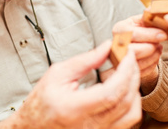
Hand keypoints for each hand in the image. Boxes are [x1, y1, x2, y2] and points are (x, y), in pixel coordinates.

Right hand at [0, 41, 141, 128]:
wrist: (33, 127)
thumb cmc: (42, 102)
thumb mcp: (58, 74)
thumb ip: (86, 60)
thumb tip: (108, 47)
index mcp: (72, 109)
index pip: (110, 92)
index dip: (125, 72)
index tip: (128, 55)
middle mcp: (88, 126)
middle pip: (125, 102)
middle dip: (132, 76)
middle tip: (130, 59)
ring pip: (131, 115)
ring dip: (134, 91)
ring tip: (127, 74)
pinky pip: (127, 123)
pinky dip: (131, 104)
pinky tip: (124, 91)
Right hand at [112, 15, 167, 93]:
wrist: (139, 46)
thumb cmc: (142, 31)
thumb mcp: (143, 21)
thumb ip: (148, 16)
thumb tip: (152, 9)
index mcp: (119, 29)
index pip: (132, 33)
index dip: (150, 35)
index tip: (164, 35)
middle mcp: (114, 44)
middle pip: (133, 50)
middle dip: (150, 48)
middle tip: (160, 45)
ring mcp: (117, 59)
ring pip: (137, 63)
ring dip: (152, 57)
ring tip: (158, 49)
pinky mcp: (123, 71)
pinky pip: (139, 72)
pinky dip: (151, 65)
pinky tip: (155, 57)